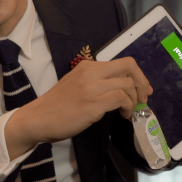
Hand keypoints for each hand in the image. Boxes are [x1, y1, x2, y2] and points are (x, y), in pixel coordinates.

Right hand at [4, 57, 152, 158]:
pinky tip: (123, 114)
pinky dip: (127, 107)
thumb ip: (97, 82)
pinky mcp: (92, 103)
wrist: (38, 118)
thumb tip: (123, 88)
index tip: (143, 89)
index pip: (123, 62)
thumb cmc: (57, 106)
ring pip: (127, 84)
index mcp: (87, 66)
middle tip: (143, 99)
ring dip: (134, 100)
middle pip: (129, 67)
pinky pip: (120, 99)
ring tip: (128, 111)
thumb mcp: (77, 85)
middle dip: (142, 84)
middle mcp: (90, 72)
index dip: (138, 75)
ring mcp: (91, 87)